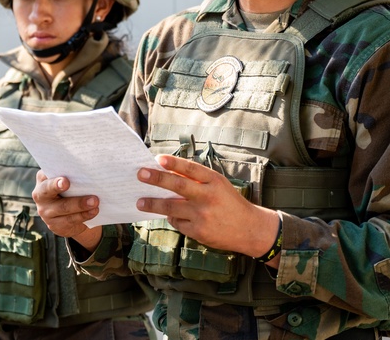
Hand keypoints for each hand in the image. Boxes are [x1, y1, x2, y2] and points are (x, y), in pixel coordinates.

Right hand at [32, 171, 102, 250]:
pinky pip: (69, 220)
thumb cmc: (70, 189)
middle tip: (76, 188)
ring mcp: (45, 212)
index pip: (44, 176)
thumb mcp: (68, 180)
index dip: (54, 180)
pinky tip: (93, 211)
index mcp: (42, 179)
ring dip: (80, 205)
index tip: (66, 181)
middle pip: (50, 192)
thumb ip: (72, 175)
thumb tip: (88, 170)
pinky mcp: (54, 225)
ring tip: (95, 202)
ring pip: (63, 208)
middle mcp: (40, 195)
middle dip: (61, 188)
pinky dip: (83, 215)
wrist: (69, 213)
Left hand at [136, 155, 279, 258]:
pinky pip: (178, 222)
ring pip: (171, 207)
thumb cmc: (229, 202)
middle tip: (140, 174)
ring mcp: (202, 215)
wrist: (250, 229)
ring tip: (139, 202)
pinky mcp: (198, 232)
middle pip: (177, 186)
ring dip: (153, 204)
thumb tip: (168, 174)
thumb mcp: (218, 185)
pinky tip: (170, 215)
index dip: (174, 163)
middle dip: (157, 179)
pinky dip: (172, 218)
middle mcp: (208, 197)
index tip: (158, 158)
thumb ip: (197, 180)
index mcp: (214, 181)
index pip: (191, 169)